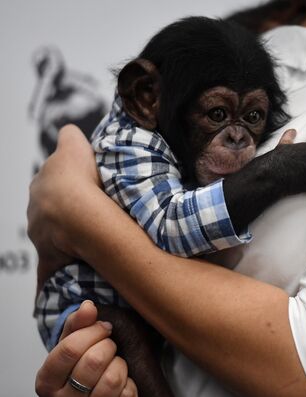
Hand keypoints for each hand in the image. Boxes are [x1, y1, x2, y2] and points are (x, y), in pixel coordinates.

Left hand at [27, 124, 100, 288]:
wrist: (75, 212)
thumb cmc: (79, 180)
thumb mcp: (75, 147)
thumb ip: (70, 138)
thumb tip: (69, 132)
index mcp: (43, 182)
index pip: (54, 177)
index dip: (70, 178)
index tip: (84, 182)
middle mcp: (36, 206)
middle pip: (51, 205)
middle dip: (67, 206)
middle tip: (92, 208)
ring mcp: (41, 233)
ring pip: (52, 231)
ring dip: (66, 232)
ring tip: (90, 233)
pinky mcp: (50, 258)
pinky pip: (50, 268)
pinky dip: (55, 273)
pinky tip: (62, 279)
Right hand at [35, 301, 137, 396]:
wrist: (88, 393)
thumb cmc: (79, 364)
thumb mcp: (71, 343)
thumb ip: (78, 323)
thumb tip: (88, 306)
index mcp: (46, 380)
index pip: (70, 349)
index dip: (93, 332)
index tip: (104, 327)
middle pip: (93, 361)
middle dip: (108, 346)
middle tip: (108, 346)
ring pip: (112, 379)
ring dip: (119, 364)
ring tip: (114, 362)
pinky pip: (126, 393)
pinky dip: (128, 381)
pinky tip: (120, 380)